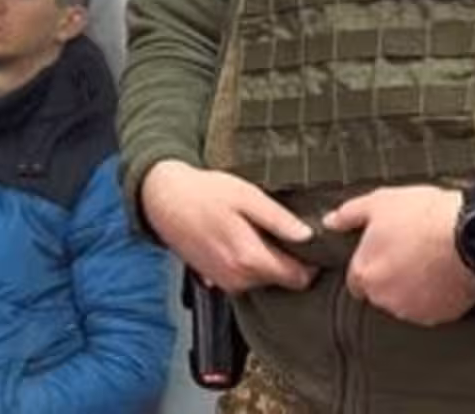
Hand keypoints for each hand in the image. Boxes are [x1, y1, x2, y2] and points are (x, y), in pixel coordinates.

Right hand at [140, 160, 317, 293]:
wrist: (164, 199)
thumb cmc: (204, 193)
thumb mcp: (247, 196)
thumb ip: (278, 220)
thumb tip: (308, 236)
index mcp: (250, 259)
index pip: (299, 278)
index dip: (311, 262)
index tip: (311, 243)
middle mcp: (238, 279)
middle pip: (283, 280)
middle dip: (288, 259)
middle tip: (281, 229)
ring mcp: (225, 282)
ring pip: (264, 280)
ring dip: (266, 260)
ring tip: (255, 230)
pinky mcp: (215, 280)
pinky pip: (245, 277)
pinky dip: (248, 262)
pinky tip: (239, 238)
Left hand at [324, 185, 474, 326]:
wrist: (473, 232)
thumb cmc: (426, 216)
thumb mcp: (380, 203)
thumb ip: (349, 215)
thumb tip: (330, 221)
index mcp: (366, 273)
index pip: (356, 282)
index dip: (369, 265)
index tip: (383, 253)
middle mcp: (385, 298)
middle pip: (380, 292)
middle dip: (391, 276)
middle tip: (409, 251)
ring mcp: (415, 310)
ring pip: (406, 302)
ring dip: (412, 287)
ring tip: (428, 260)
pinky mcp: (441, 316)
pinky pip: (432, 308)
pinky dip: (435, 296)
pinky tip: (443, 273)